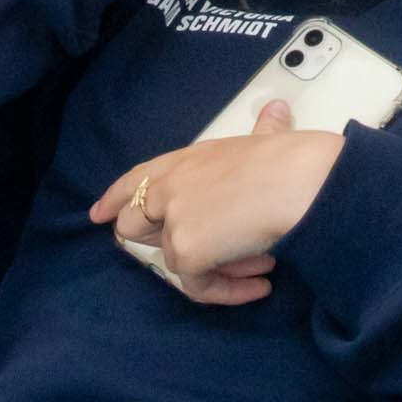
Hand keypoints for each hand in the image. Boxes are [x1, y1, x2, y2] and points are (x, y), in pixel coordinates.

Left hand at [88, 99, 345, 304]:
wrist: (301, 181)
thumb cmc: (293, 157)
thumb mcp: (265, 140)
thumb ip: (262, 133)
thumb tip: (277, 110)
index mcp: (187, 159)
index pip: (136, 178)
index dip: (116, 198)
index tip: (99, 214)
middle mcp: (170, 186)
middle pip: (135, 225)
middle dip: (162, 242)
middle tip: (199, 255)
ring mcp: (174, 220)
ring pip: (173, 261)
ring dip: (217, 269)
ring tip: (261, 265)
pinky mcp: (187, 251)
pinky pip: (198, 286)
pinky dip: (228, 291)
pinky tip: (261, 284)